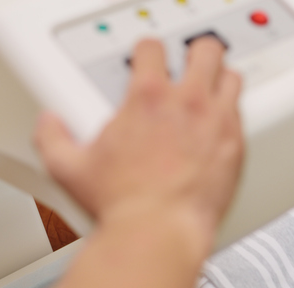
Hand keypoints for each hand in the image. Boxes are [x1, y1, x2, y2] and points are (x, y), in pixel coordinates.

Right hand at [34, 36, 242, 244]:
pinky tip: (222, 127)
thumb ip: (53, 138)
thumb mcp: (69, 169)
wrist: (159, 232)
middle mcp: (188, 104)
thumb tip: (50, 124)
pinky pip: (243, 115)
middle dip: (196, 55)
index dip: (149, 52)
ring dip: (222, 80)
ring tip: (213, 91)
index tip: (149, 63)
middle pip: (205, 51)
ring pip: (232, 77)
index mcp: (148, 99)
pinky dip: (233, 116)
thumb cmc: (122, 205)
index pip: (153, 49)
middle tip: (190, 68)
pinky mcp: (237, 147)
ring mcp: (217, 123)